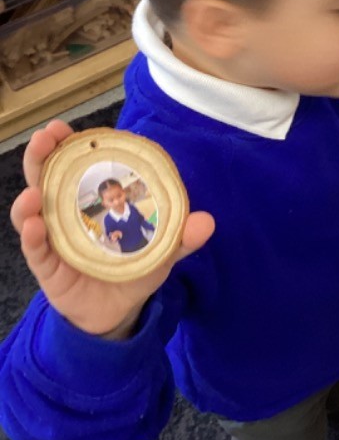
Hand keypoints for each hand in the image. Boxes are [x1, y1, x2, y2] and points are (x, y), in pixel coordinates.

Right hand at [11, 120, 214, 340]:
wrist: (118, 312)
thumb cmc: (134, 268)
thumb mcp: (162, 250)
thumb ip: (182, 236)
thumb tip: (207, 221)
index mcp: (93, 198)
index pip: (79, 163)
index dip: (70, 143)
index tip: (64, 127)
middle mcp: (66, 211)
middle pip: (47, 176)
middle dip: (43, 155)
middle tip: (46, 138)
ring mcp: (53, 236)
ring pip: (32, 209)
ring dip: (29, 197)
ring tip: (32, 192)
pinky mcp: (47, 265)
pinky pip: (34, 249)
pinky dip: (31, 236)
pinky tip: (33, 226)